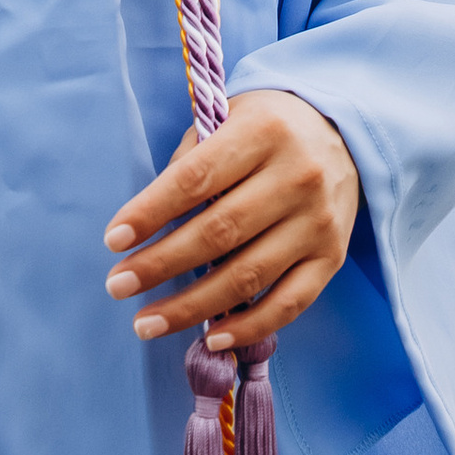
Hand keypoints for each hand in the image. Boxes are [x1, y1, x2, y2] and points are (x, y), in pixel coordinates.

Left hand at [102, 90, 359, 352]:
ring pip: (249, 276)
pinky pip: (290, 303)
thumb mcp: (227, 117)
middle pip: (218, 233)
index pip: (196, 178)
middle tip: (117, 286)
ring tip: (146, 322)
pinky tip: (211, 337)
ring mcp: (318, 222)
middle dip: (161, 264)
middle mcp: (296, 176)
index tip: (113, 240)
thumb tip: (152, 221)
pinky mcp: (333, 258)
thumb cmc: (266, 127)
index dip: (151, 211)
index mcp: (262, 131)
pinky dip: (249, 327)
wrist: (341, 133)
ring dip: (192, 307)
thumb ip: (191, 161)